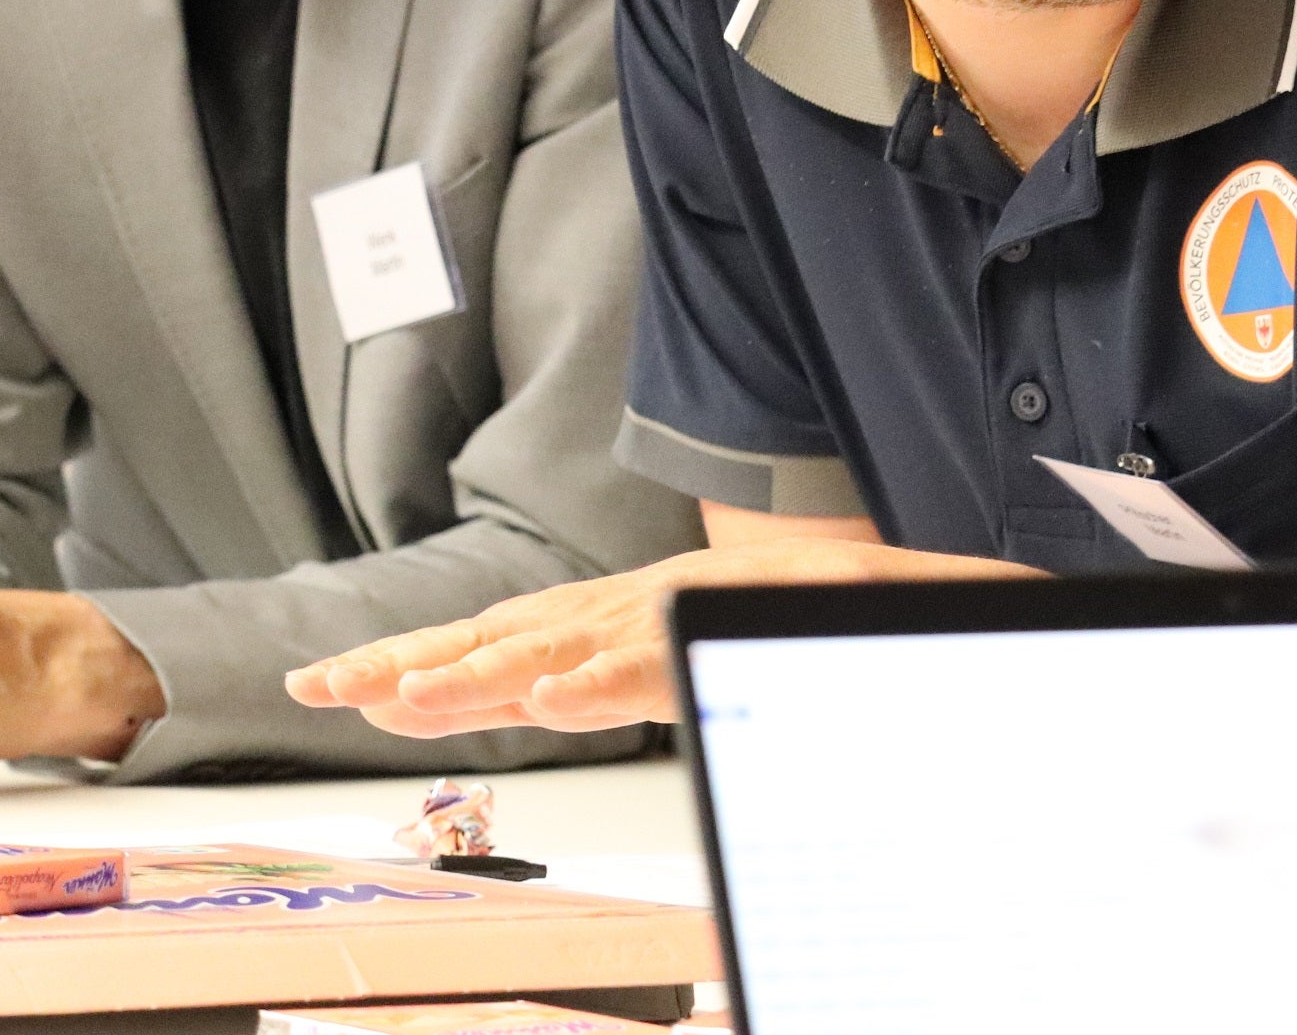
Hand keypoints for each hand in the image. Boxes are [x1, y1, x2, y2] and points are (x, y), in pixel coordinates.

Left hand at [286, 536, 1037, 735]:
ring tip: (402, 703)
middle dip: (416, 660)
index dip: (437, 657)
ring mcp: (708, 604)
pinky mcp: (755, 619)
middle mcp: (665, 594)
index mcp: (653, 606)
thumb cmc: (857, 630)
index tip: (351, 686)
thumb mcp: (749, 665)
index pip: (526, 633)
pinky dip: (612, 673)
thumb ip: (678, 677)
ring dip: (486, 673)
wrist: (976, 600)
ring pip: (578, 638)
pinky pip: (674, 655)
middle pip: (523, 627)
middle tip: (319, 686)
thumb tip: (596, 698)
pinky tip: (551, 697)